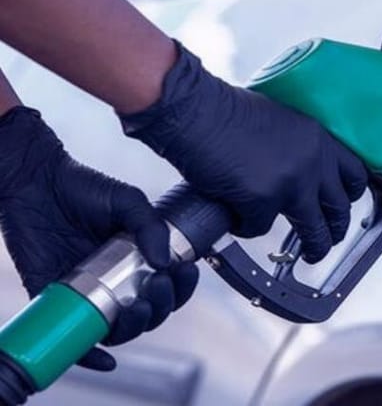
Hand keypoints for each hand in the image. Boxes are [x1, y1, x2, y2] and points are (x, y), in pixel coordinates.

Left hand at [0, 106, 197, 370]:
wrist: (34, 182)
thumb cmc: (82, 187)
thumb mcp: (127, 201)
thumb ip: (150, 226)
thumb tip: (164, 261)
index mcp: (138, 260)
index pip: (168, 286)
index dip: (182, 287)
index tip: (184, 271)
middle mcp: (117, 282)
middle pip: (149, 313)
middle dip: (162, 306)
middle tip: (158, 286)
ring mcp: (89, 294)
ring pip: (120, 329)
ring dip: (136, 328)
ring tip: (137, 308)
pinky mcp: (58, 301)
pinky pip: (76, 340)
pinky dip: (91, 358)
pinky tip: (105, 362)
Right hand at [119, 42, 366, 262]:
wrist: (195, 110)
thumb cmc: (226, 112)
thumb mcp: (281, 122)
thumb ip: (300, 148)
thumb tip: (303, 174)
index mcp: (318, 138)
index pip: (355, 174)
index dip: (351, 195)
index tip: (345, 205)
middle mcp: (313, 161)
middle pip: (340, 209)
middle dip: (336, 230)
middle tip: (329, 238)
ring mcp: (290, 183)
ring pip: (314, 230)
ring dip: (313, 247)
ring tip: (308, 255)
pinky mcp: (262, 201)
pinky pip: (260, 228)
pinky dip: (247, 227)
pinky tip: (236, 216)